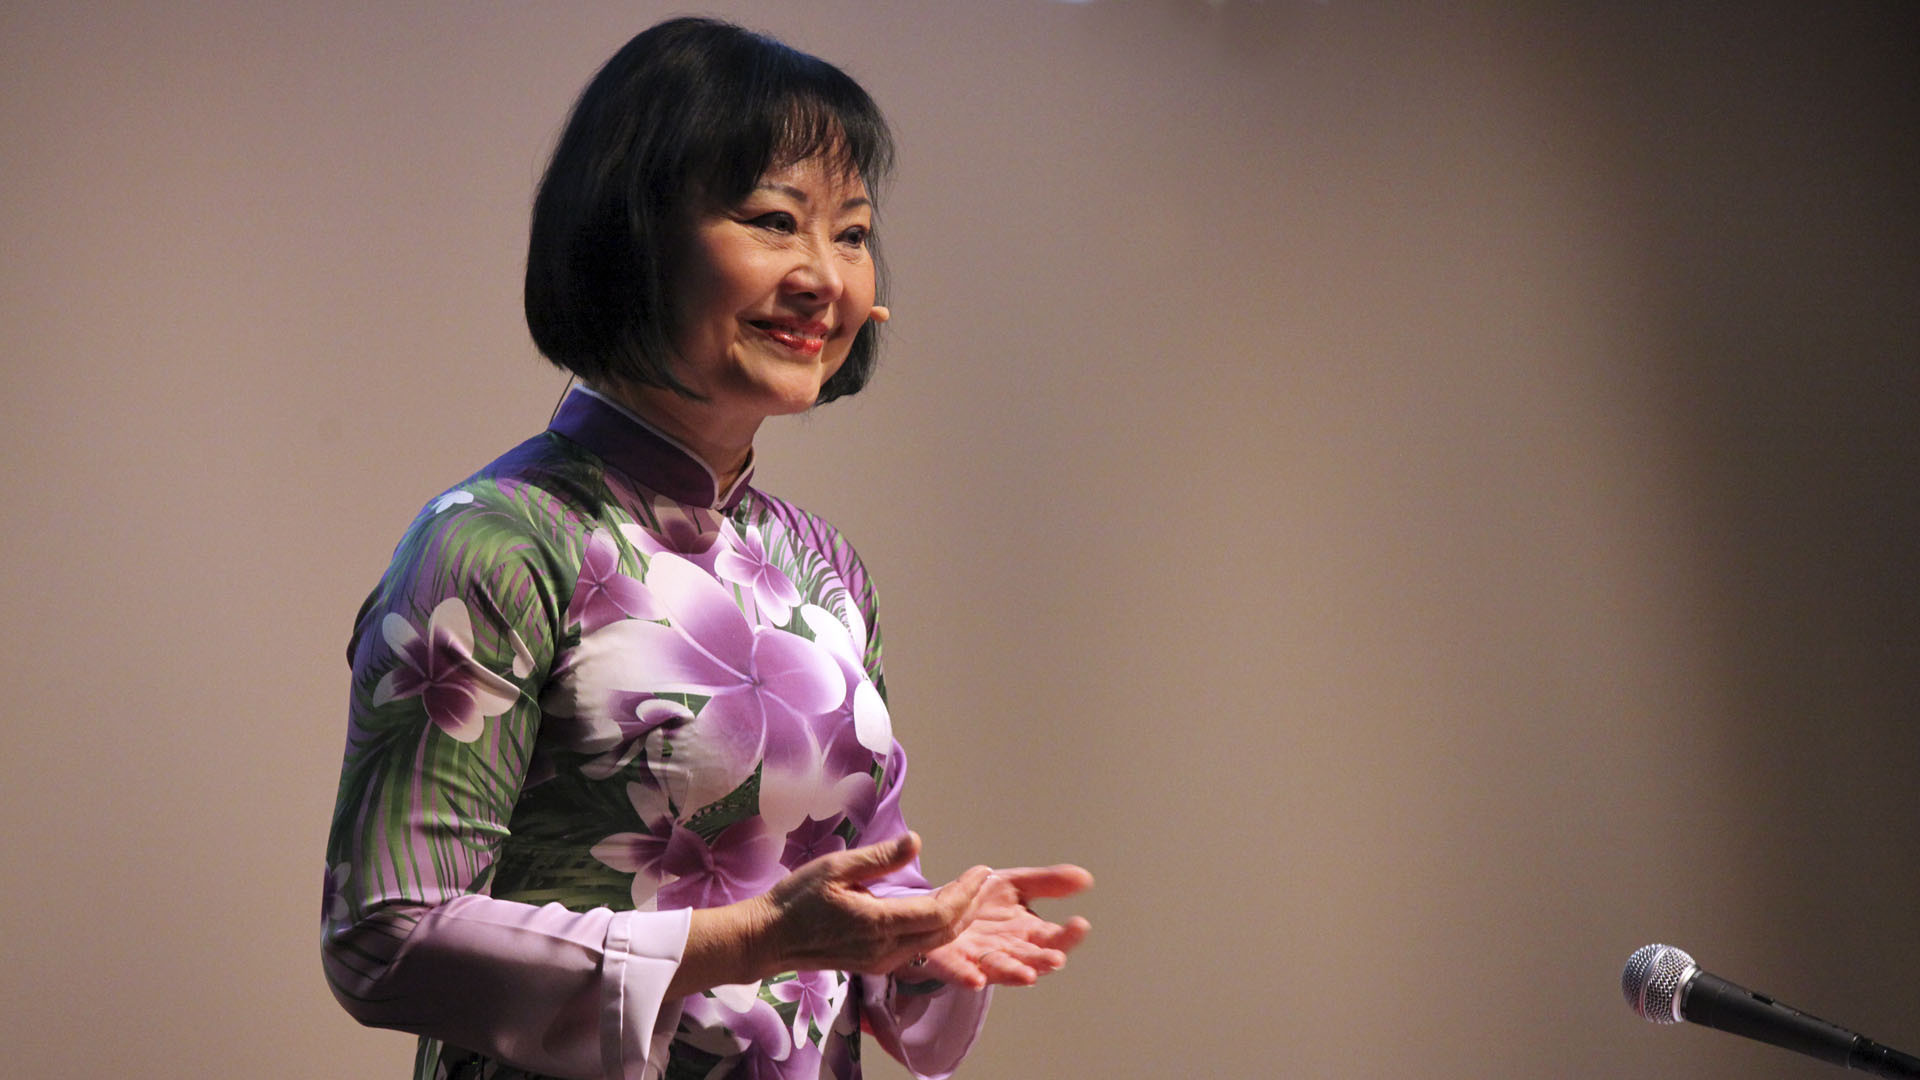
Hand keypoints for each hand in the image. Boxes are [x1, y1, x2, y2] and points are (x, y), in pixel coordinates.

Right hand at [752, 832, 991, 976]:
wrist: (768, 939)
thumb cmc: (796, 899)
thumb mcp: (835, 868)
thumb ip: (879, 858)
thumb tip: (916, 841)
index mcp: (878, 924)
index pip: (939, 913)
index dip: (966, 893)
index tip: (982, 871)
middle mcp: (885, 950)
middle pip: (945, 932)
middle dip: (971, 905)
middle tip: (984, 879)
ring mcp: (881, 961)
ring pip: (935, 943)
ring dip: (958, 918)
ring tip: (971, 891)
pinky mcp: (875, 964)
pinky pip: (919, 948)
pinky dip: (938, 929)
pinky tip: (941, 909)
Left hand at [904, 864, 1091, 989]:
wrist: (937, 908)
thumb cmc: (980, 901)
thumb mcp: (1015, 884)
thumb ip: (1047, 883)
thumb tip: (1086, 878)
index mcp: (1027, 934)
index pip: (1054, 938)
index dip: (1068, 934)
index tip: (1080, 924)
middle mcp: (1008, 952)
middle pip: (1031, 959)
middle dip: (1044, 960)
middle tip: (1058, 958)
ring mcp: (980, 960)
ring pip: (1001, 970)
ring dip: (1014, 974)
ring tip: (1028, 976)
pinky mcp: (951, 962)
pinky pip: (960, 973)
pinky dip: (968, 977)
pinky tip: (976, 980)